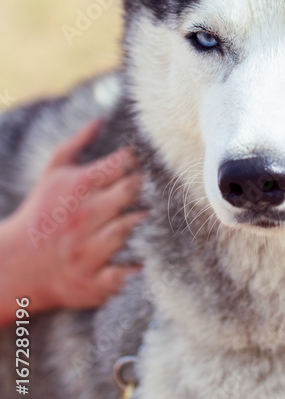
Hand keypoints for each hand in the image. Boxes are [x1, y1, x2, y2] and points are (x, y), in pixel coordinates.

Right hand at [0, 119, 145, 325]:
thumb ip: (77, 144)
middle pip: (128, 193)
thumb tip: (101, 119)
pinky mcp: (91, 280)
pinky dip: (132, 268)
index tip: (142, 161)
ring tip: (145, 218)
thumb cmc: (43, 212)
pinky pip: (120, 274)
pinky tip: (141, 259)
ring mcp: (87, 249)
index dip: (135, 160)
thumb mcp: (53, 174)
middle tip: (153, 187)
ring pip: (127, 229)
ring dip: (141, 223)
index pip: (119, 164)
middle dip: (143, 187)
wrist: (17, 263)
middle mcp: (83, 217)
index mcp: (77, 188)